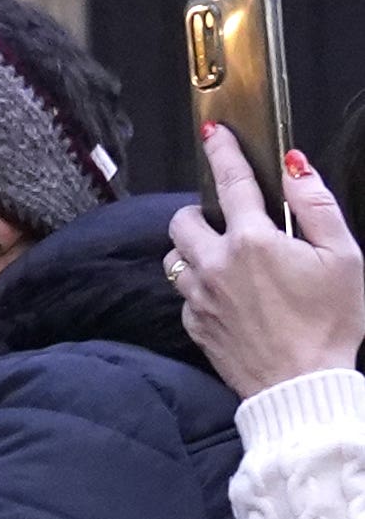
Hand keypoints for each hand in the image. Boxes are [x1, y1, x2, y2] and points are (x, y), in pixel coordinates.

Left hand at [169, 127, 364, 398]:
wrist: (302, 385)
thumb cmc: (331, 323)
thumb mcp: (343, 258)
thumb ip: (317, 206)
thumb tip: (295, 165)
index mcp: (254, 242)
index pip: (231, 182)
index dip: (222, 152)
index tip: (212, 133)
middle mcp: (216, 264)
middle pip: (184, 219)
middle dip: (200, 212)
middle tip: (228, 222)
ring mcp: (200, 296)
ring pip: (175, 256)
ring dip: (193, 250)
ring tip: (225, 259)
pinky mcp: (194, 324)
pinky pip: (184, 294)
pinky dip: (198, 287)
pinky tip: (226, 296)